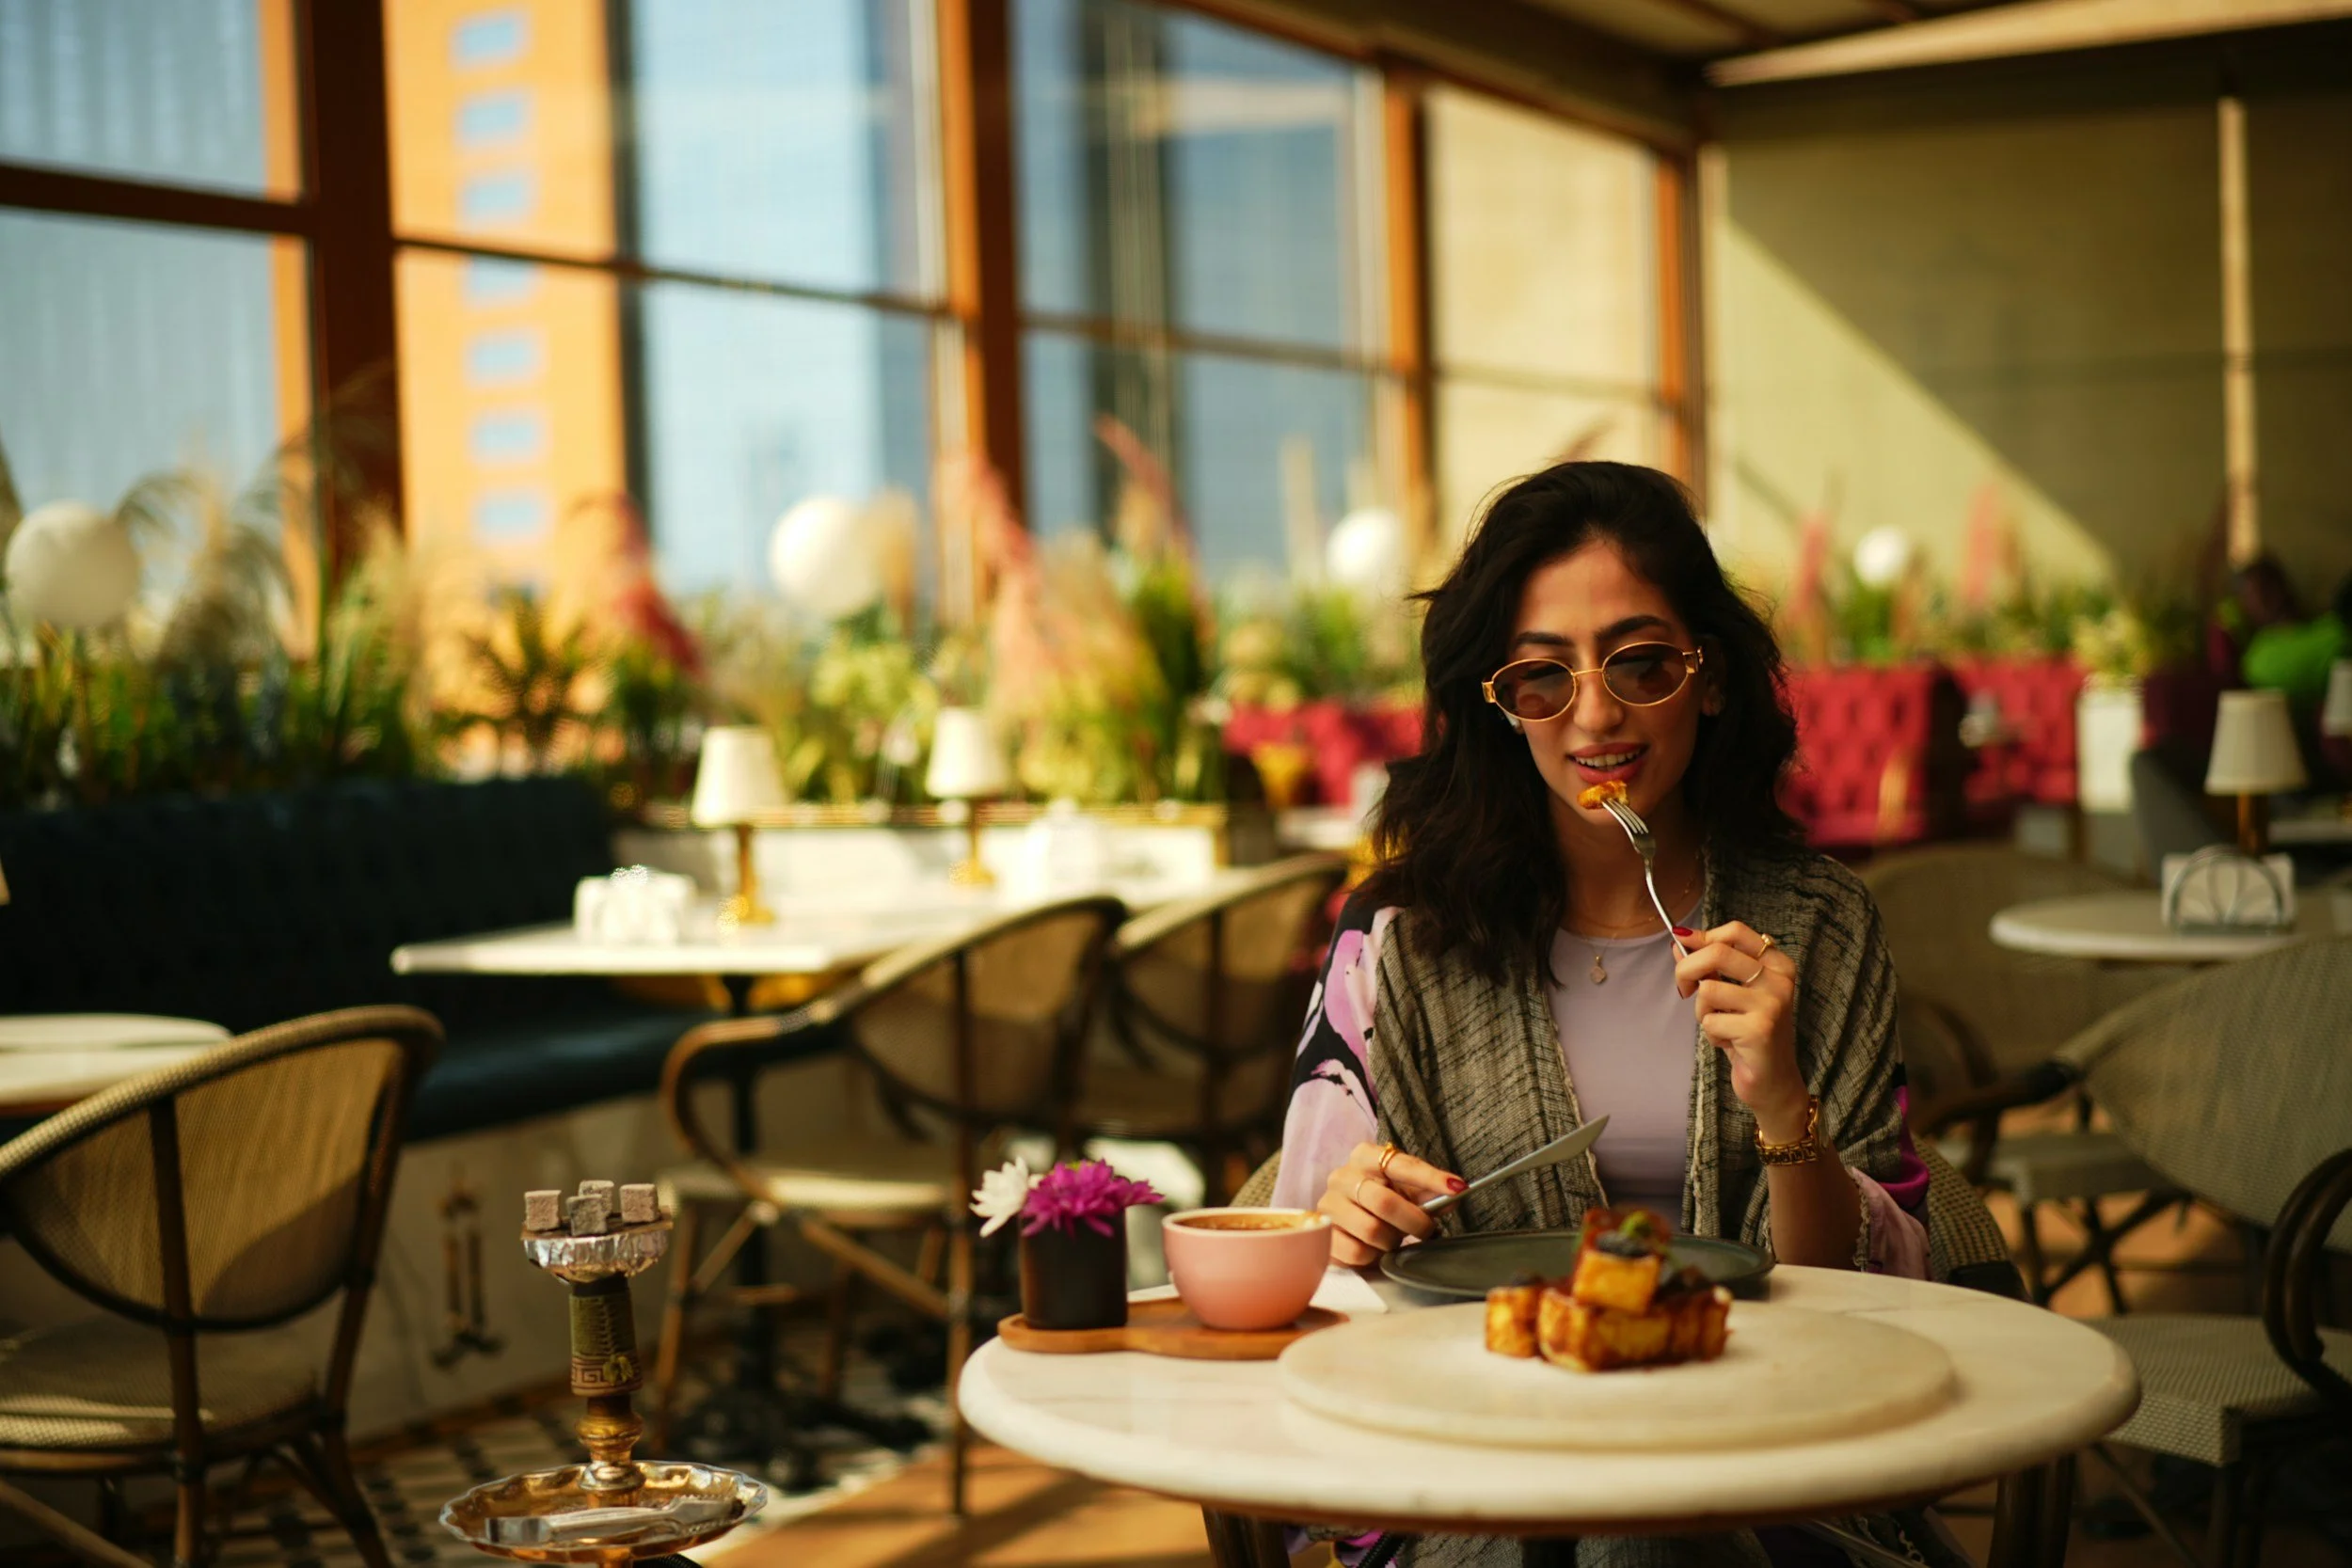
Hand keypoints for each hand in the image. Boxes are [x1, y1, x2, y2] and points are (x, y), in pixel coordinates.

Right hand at [1318, 1141, 1465, 1266]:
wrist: (1344, 1220)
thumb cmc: (1379, 1200)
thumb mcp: (1405, 1190)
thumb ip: (1428, 1191)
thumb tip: (1454, 1194)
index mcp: (1364, 1157)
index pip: (1400, 1164)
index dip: (1431, 1177)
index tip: (1457, 1188)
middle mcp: (1342, 1177)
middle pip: (1385, 1202)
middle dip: (1414, 1221)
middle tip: (1427, 1229)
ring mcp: (1329, 1205)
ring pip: (1372, 1231)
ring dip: (1393, 1240)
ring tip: (1395, 1238)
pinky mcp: (1323, 1234)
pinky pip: (1357, 1252)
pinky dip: (1374, 1256)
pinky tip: (1375, 1249)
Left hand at [1673, 921, 1806, 1139]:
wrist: (1772, 1082)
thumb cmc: (1748, 1035)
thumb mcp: (1731, 995)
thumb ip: (1710, 967)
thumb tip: (1679, 942)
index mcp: (1777, 965)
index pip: (1736, 932)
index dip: (1702, 937)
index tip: (1683, 946)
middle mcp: (1779, 980)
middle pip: (1718, 953)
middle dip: (1687, 969)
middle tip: (1683, 989)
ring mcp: (1771, 1004)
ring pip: (1708, 989)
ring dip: (1702, 1011)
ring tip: (1721, 1025)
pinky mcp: (1758, 1029)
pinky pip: (1710, 1020)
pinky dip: (1711, 1034)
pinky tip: (1730, 1043)